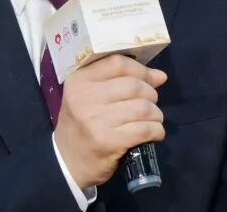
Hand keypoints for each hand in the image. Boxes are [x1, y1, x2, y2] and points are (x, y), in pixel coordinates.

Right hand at [53, 54, 167, 188]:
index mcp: (79, 81)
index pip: (117, 63)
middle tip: (150, 104)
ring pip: (143, 108)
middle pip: (134, 85)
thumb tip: (159, 76)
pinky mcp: (108, 141)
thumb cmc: (81, 124)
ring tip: (152, 120)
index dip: (140, 70)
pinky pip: (144, 129)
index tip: (151, 79)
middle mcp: (85, 97)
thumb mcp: (90, 96)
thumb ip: (121, 81)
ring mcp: (96, 120)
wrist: (67, 162)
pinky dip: (156, 130)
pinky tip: (154, 133)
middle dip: (151, 94)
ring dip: (155, 114)